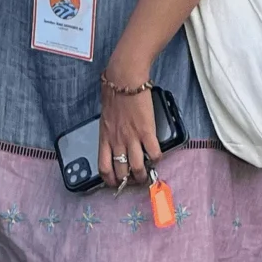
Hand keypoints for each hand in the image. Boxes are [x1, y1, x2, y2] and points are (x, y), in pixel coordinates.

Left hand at [97, 71, 162, 190]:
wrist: (124, 79)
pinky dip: (157, 159)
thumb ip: (110, 131)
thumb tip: (114, 140)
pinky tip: (157, 156)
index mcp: (104, 138)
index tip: (116, 182)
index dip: (110, 180)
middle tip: (134, 180)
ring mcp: (132, 137)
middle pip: (121, 172)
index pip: (103, 168)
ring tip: (147, 174)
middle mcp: (117, 141)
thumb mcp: (105, 117)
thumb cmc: (114, 93)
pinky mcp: (146, 131)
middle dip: (128, 182)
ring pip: (137, 168)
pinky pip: (154, 153)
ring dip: (143, 176)